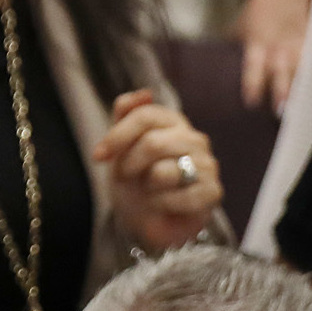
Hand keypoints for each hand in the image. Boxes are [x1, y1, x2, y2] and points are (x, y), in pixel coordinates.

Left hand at [95, 89, 222, 252]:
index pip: (144, 115)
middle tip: (126, 177)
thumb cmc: (135, 178)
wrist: (147, 218)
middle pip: (152, 143)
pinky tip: (161, 205)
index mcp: (172, 121)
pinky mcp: (213, 191)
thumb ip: (127, 113)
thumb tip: (145, 92)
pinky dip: (161, 205)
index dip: (117, 135)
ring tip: (148, 190)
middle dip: (129, 165)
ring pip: (164, 172)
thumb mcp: (122, 145)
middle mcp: (194, 139)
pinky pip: (179, 197)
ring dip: (146, 186)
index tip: (98, 156)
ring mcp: (208, 165)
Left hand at [237, 0, 308, 110]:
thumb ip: (232, 46)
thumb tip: (214, 67)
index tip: (251, 103)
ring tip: (303, 108)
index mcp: (258, 40)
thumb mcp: (239, 26)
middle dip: (282, 91)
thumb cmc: (257, 10)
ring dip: (301, 88)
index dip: (253, 84)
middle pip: (281, 70)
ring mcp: (298, 44)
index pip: (253, 66)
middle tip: (280, 112)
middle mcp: (279, 44)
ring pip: (301, 69)